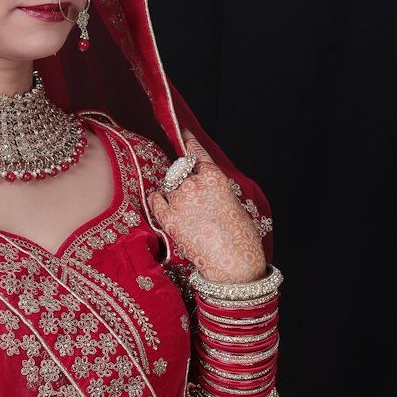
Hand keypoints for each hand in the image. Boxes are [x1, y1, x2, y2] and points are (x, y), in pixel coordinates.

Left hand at [150, 132, 265, 283]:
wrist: (233, 263)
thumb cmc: (240, 237)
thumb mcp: (234, 204)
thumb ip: (215, 190)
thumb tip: (204, 187)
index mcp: (215, 178)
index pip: (197, 153)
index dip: (189, 142)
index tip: (183, 132)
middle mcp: (194, 185)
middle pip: (180, 168)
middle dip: (182, 174)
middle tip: (189, 190)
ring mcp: (179, 201)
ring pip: (168, 184)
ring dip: (172, 189)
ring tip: (184, 205)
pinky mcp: (168, 219)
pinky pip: (155, 200)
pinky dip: (158, 198)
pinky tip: (161, 201)